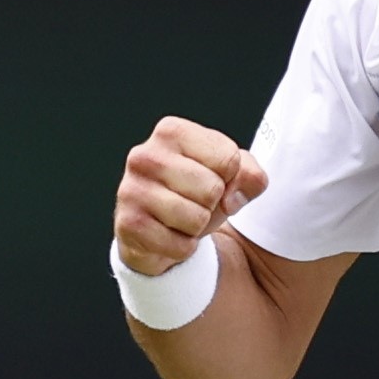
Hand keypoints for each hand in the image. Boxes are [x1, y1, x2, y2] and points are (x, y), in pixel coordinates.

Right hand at [115, 117, 267, 276]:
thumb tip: (230, 199)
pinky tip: (169, 235)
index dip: (231, 178)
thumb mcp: (231, 175)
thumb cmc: (197, 193)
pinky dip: (184, 247)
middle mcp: (145, 155)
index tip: (213, 180)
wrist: (159, 231)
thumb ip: (250, 174)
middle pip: (213, 189)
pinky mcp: (129, 225)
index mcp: (171, 131)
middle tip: (195, 203)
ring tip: (182, 219)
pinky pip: (181, 246)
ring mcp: (131, 190)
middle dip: (213, 204)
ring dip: (198, 227)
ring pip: (197, 218)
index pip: (229, 159)